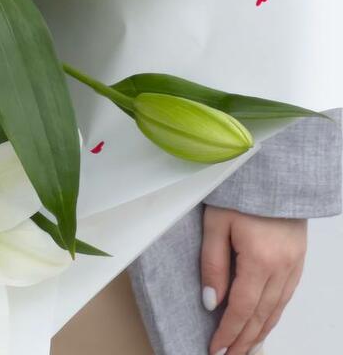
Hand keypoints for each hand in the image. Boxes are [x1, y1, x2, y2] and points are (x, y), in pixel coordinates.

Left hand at [201, 205, 306, 354]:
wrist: (272, 171)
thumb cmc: (239, 191)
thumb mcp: (215, 222)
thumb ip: (212, 263)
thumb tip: (211, 301)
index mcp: (260, 259)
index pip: (242, 307)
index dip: (228, 332)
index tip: (215, 348)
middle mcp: (282, 268)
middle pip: (261, 315)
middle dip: (243, 340)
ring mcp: (294, 265)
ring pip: (276, 310)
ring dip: (260, 333)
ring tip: (244, 349)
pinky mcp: (298, 261)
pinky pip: (286, 297)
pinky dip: (274, 315)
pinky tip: (264, 324)